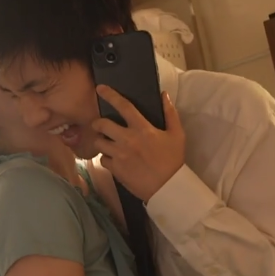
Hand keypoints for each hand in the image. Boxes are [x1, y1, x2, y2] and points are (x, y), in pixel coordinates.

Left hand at [92, 85, 184, 201]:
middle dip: (97, 123)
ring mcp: (119, 155)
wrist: (167, 187)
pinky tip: (113, 159)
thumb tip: (164, 95)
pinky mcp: (115, 169)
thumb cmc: (173, 160)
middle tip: (100, 125)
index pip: (123, 106)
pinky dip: (106, 158)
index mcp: (142, 128)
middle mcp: (127, 139)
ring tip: (106, 143)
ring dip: (101, 141)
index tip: (100, 89)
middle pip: (102, 124)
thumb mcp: (177, 134)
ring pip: (99, 142)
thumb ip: (170, 113)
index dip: (110, 95)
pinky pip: (103, 160)